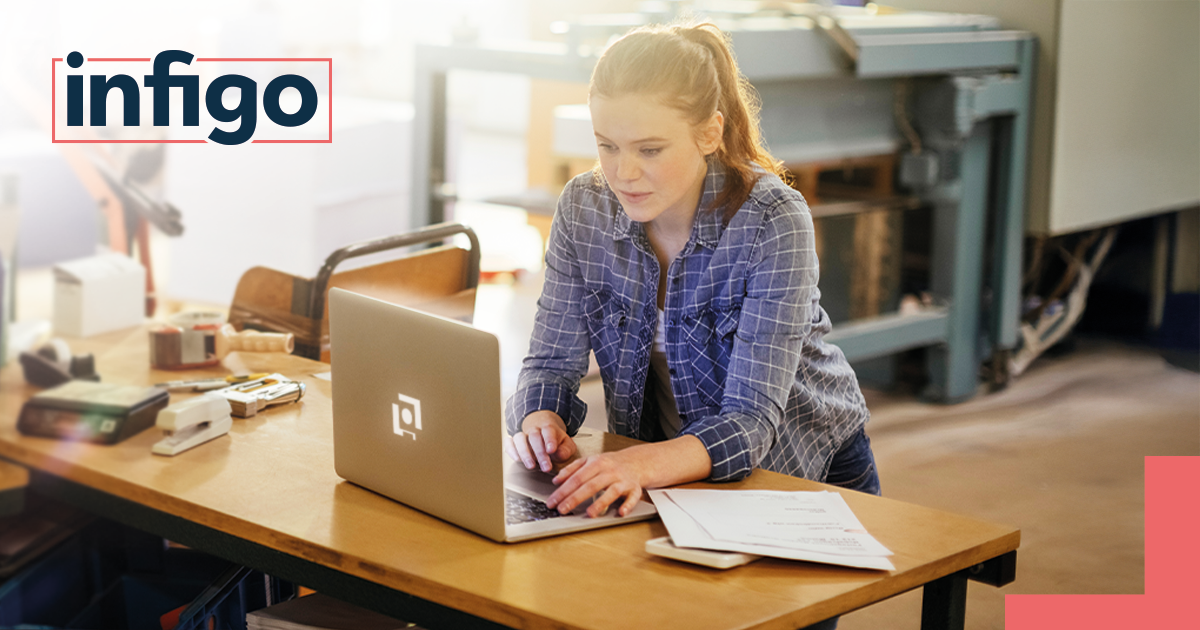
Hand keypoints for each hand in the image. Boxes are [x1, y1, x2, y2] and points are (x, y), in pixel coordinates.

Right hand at [504, 410, 577, 472]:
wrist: (544, 431)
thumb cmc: (556, 441)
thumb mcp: (566, 444)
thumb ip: (565, 449)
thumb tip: (559, 455)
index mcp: (548, 428)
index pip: (548, 431)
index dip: (550, 440)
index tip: (551, 450)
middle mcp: (534, 429)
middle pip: (534, 437)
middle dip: (540, 453)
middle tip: (546, 467)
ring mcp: (523, 435)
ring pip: (519, 438)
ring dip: (524, 453)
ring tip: (531, 466)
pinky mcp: (514, 441)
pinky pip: (509, 442)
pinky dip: (511, 450)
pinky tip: (516, 459)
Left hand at [546, 436, 712, 518]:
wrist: (637, 461)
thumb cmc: (611, 463)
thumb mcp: (590, 461)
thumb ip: (571, 469)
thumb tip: (555, 479)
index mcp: (596, 463)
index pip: (577, 478)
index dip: (563, 490)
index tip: (553, 501)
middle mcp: (609, 471)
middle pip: (590, 485)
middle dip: (575, 498)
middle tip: (563, 509)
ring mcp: (623, 480)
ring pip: (611, 491)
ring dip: (601, 503)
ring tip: (590, 513)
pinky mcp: (635, 489)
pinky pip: (632, 498)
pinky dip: (627, 505)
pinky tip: (620, 512)